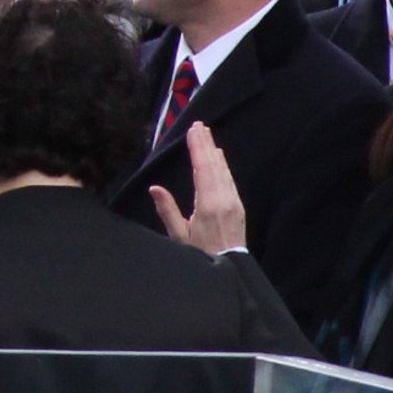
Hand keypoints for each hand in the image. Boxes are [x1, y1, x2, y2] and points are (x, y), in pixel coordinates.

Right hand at [150, 123, 246, 254]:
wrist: (231, 268)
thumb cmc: (202, 253)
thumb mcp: (179, 236)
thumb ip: (168, 211)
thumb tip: (155, 188)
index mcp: (208, 205)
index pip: (202, 168)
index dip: (197, 148)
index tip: (193, 131)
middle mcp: (224, 199)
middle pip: (214, 165)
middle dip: (205, 143)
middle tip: (199, 125)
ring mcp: (233, 202)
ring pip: (223, 170)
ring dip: (214, 151)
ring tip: (207, 135)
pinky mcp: (238, 206)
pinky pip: (229, 180)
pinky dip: (223, 165)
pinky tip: (219, 157)